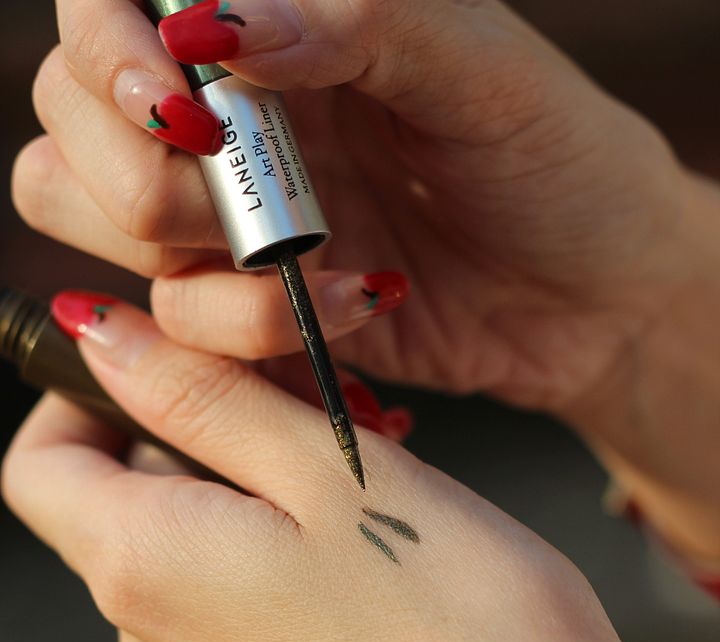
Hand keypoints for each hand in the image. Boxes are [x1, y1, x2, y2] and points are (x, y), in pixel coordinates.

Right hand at [14, 0, 685, 407]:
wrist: (594, 300)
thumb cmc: (559, 163)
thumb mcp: (479, 68)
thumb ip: (347, 20)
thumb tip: (209, 23)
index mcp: (272, 31)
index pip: (106, 19)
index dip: (106, 60)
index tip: (176, 110)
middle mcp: (229, 126)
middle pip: (70, 140)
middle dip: (141, 187)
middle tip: (242, 205)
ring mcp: (232, 228)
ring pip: (106, 245)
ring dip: (199, 277)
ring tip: (321, 271)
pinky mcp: (251, 318)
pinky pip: (178, 335)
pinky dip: (249, 341)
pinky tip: (352, 310)